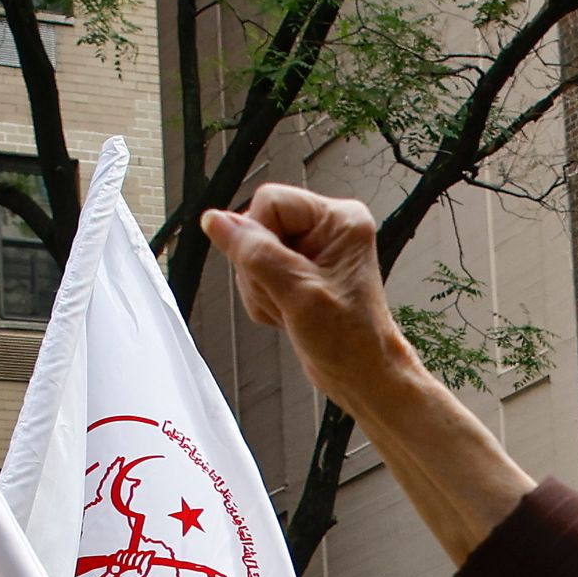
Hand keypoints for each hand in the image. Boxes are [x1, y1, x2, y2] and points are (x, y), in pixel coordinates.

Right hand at [204, 187, 426, 420]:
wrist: (361, 376)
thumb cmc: (350, 340)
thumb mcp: (297, 292)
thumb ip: (254, 252)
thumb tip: (216, 221)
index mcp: (339, 219)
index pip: (269, 201)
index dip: (258, 238)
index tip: (273, 273)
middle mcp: (326, 228)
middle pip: (257, 228)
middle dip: (259, 270)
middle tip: (286, 298)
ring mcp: (312, 250)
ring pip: (252, 253)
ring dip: (260, 289)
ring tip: (289, 310)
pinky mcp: (299, 270)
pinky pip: (257, 273)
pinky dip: (263, 298)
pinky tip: (286, 314)